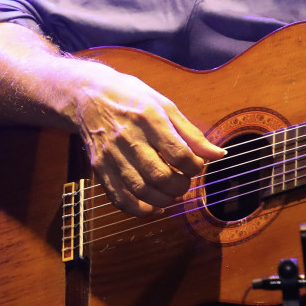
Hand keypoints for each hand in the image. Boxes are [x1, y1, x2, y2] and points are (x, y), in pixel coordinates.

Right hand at [72, 67, 226, 216]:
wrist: (87, 95)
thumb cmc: (131, 98)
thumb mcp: (164, 106)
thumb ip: (191, 133)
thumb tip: (218, 155)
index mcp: (150, 119)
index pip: (180, 154)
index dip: (195, 167)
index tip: (196, 166)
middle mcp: (129, 138)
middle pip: (161, 176)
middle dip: (181, 186)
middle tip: (184, 181)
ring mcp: (112, 155)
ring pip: (142, 191)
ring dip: (164, 200)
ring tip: (171, 193)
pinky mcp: (99, 167)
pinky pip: (120, 198)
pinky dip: (140, 210)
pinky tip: (153, 207)